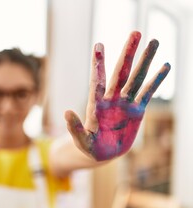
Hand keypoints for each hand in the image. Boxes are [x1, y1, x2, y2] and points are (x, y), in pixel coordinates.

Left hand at [65, 31, 169, 160]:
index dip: (98, 64)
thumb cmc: (89, 147)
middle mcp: (111, 99)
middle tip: (136, 32)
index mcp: (96, 105)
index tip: (98, 45)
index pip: (98, 81)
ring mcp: (125, 103)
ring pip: (136, 77)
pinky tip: (165, 66)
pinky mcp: (136, 110)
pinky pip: (148, 92)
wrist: (103, 152)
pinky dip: (156, 80)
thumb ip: (75, 128)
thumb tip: (66, 112)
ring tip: (154, 41)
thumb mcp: (81, 140)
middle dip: (128, 53)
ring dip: (145, 60)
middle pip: (121, 72)